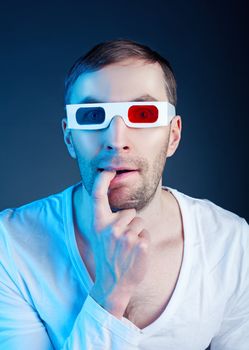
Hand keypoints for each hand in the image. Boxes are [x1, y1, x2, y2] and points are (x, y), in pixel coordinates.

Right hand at [89, 171, 149, 318]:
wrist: (112, 284)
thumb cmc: (107, 256)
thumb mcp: (99, 237)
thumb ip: (106, 220)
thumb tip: (116, 202)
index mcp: (98, 223)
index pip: (97, 195)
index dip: (102, 180)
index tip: (108, 170)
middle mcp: (110, 228)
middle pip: (129, 212)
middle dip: (128, 223)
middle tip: (120, 241)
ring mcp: (125, 237)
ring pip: (139, 222)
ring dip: (136, 233)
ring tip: (127, 248)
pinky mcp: (141, 244)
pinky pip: (146, 233)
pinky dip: (143, 242)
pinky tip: (134, 254)